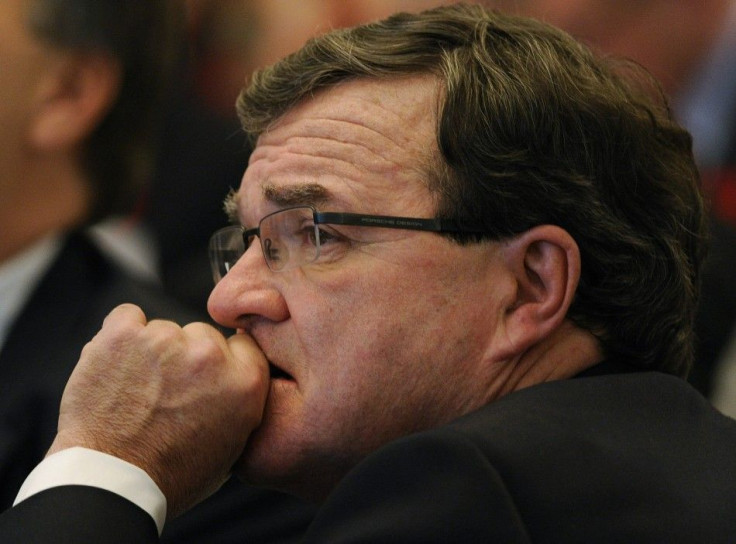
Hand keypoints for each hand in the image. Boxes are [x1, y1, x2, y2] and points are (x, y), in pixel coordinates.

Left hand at [47, 304, 268, 517]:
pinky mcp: (124, 335)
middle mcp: (209, 355)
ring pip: (164, 329)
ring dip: (153, 351)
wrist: (111, 483)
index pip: (242, 344)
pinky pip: (127, 316)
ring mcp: (166, 341)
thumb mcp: (232, 447)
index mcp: (244, 381)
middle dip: (187, 356)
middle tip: (167, 390)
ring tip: (136, 388)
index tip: (207, 374)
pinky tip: (118, 364)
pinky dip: (122, 335)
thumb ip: (241, 403)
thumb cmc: (169, 475)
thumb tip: (234, 382)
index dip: (223, 360)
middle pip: (202, 334)